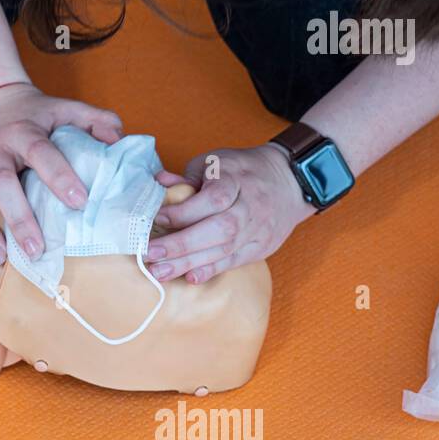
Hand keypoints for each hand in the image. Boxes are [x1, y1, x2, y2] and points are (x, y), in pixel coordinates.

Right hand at [0, 84, 122, 264]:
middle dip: (19, 217)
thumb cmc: (35, 115)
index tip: (79, 203)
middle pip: (2, 181)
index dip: (59, 176)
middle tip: (37, 251)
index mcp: (24, 130)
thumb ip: (95, 121)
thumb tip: (119, 140)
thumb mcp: (66, 110)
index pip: (42, 152)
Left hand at [146, 144, 316, 282]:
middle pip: (220, 229)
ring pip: (225, 249)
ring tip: (159, 271)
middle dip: (182, 244)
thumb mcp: (214, 162)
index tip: (156, 218)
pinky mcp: (261, 247)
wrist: (289, 181)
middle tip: (150, 254)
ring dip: (189, 263)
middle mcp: (251, 206)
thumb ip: (187, 178)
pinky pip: (235, 261)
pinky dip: (212, 270)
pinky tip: (190, 277)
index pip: (214, 199)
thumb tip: (159, 184)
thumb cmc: (241, 170)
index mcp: (236, 179)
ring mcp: (258, 229)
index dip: (185, 211)